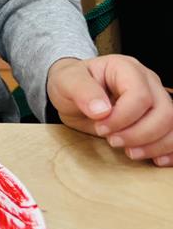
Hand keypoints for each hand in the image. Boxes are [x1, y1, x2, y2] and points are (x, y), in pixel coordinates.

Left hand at [46, 54, 172, 165]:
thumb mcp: (66, 81)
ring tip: (129, 152)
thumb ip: (82, 91)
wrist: (74, 92)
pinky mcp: (159, 118)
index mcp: (126, 68)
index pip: (140, 95)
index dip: (123, 118)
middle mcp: (148, 81)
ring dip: (154, 145)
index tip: (101, 128)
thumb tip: (102, 110)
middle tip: (113, 142)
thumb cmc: (71, 83)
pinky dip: (168, 151)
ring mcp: (157, 99)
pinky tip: (154, 160)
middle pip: (164, 112)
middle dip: (139, 134)